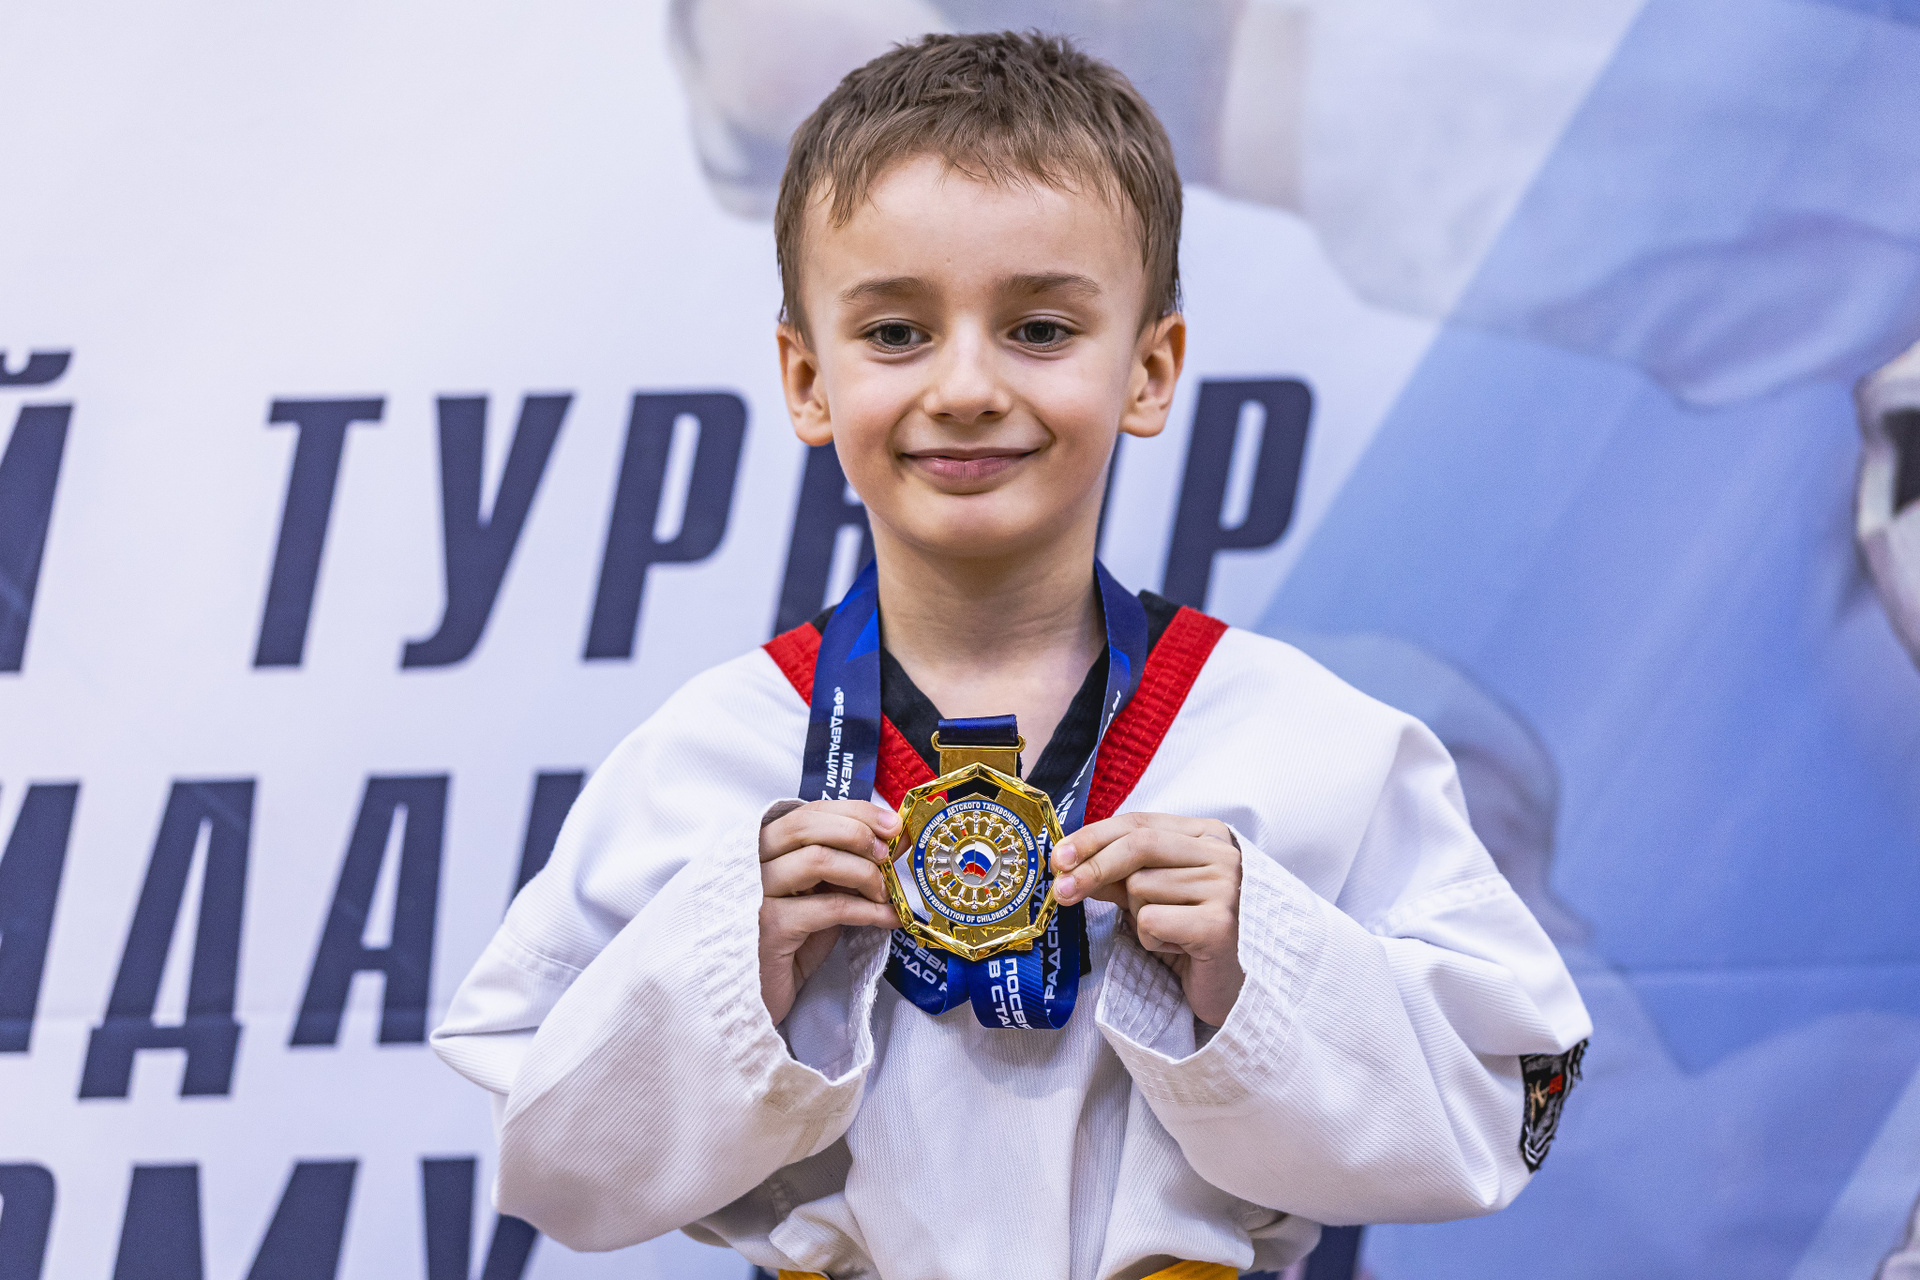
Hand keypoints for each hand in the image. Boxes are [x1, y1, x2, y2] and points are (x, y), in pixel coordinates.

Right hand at [758, 799, 901, 1024]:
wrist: (758, 996)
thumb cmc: (793, 942)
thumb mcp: (821, 896)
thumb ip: (845, 868)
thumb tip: (896, 842)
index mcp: (763, 850)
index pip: (807, 812)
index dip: (853, 811)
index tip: (891, 823)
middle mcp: (752, 864)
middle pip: (805, 826)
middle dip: (857, 832)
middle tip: (888, 853)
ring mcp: (755, 895)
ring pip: (816, 860)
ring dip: (863, 873)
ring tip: (885, 894)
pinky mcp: (768, 929)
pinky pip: (828, 908)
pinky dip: (867, 911)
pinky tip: (887, 918)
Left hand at [1052, 813, 1244, 1025]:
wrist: (1231, 987)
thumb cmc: (1188, 934)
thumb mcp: (1150, 895)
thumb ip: (1116, 874)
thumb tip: (1067, 865)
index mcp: (1208, 835)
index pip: (1139, 822)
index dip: (1093, 837)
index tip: (1058, 857)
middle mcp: (1223, 855)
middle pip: (1139, 845)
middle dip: (1093, 867)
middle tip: (1061, 890)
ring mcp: (1226, 887)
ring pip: (1142, 887)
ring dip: (1138, 916)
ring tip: (1169, 933)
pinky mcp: (1219, 925)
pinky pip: (1151, 921)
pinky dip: (1150, 940)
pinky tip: (1178, 949)